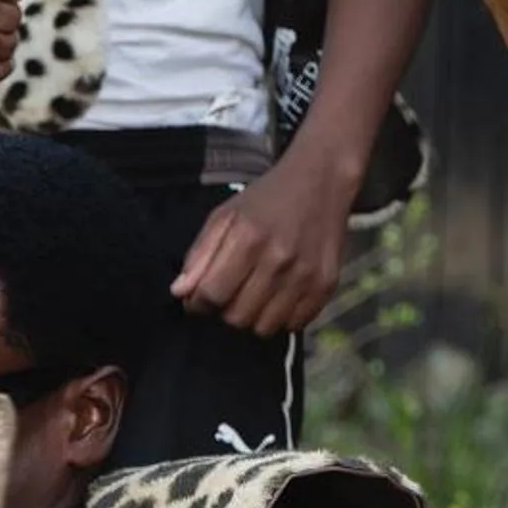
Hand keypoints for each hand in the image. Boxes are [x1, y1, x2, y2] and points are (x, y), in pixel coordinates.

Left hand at [171, 147, 357, 336]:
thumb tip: (180, 292)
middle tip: (232, 292)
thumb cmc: (267, 198)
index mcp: (248, 238)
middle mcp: (279, 259)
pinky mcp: (327, 284)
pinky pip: (294, 325)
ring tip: (255, 294)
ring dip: (254, 316)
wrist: (322, 180)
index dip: (197, 303)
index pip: (211, 295)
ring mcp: (306, 274)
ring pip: (264, 327)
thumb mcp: (225, 215)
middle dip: (226, 310)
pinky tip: (280, 295)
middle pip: (236, 317)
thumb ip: (200, 254)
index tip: (200, 297)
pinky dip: (282, 317)